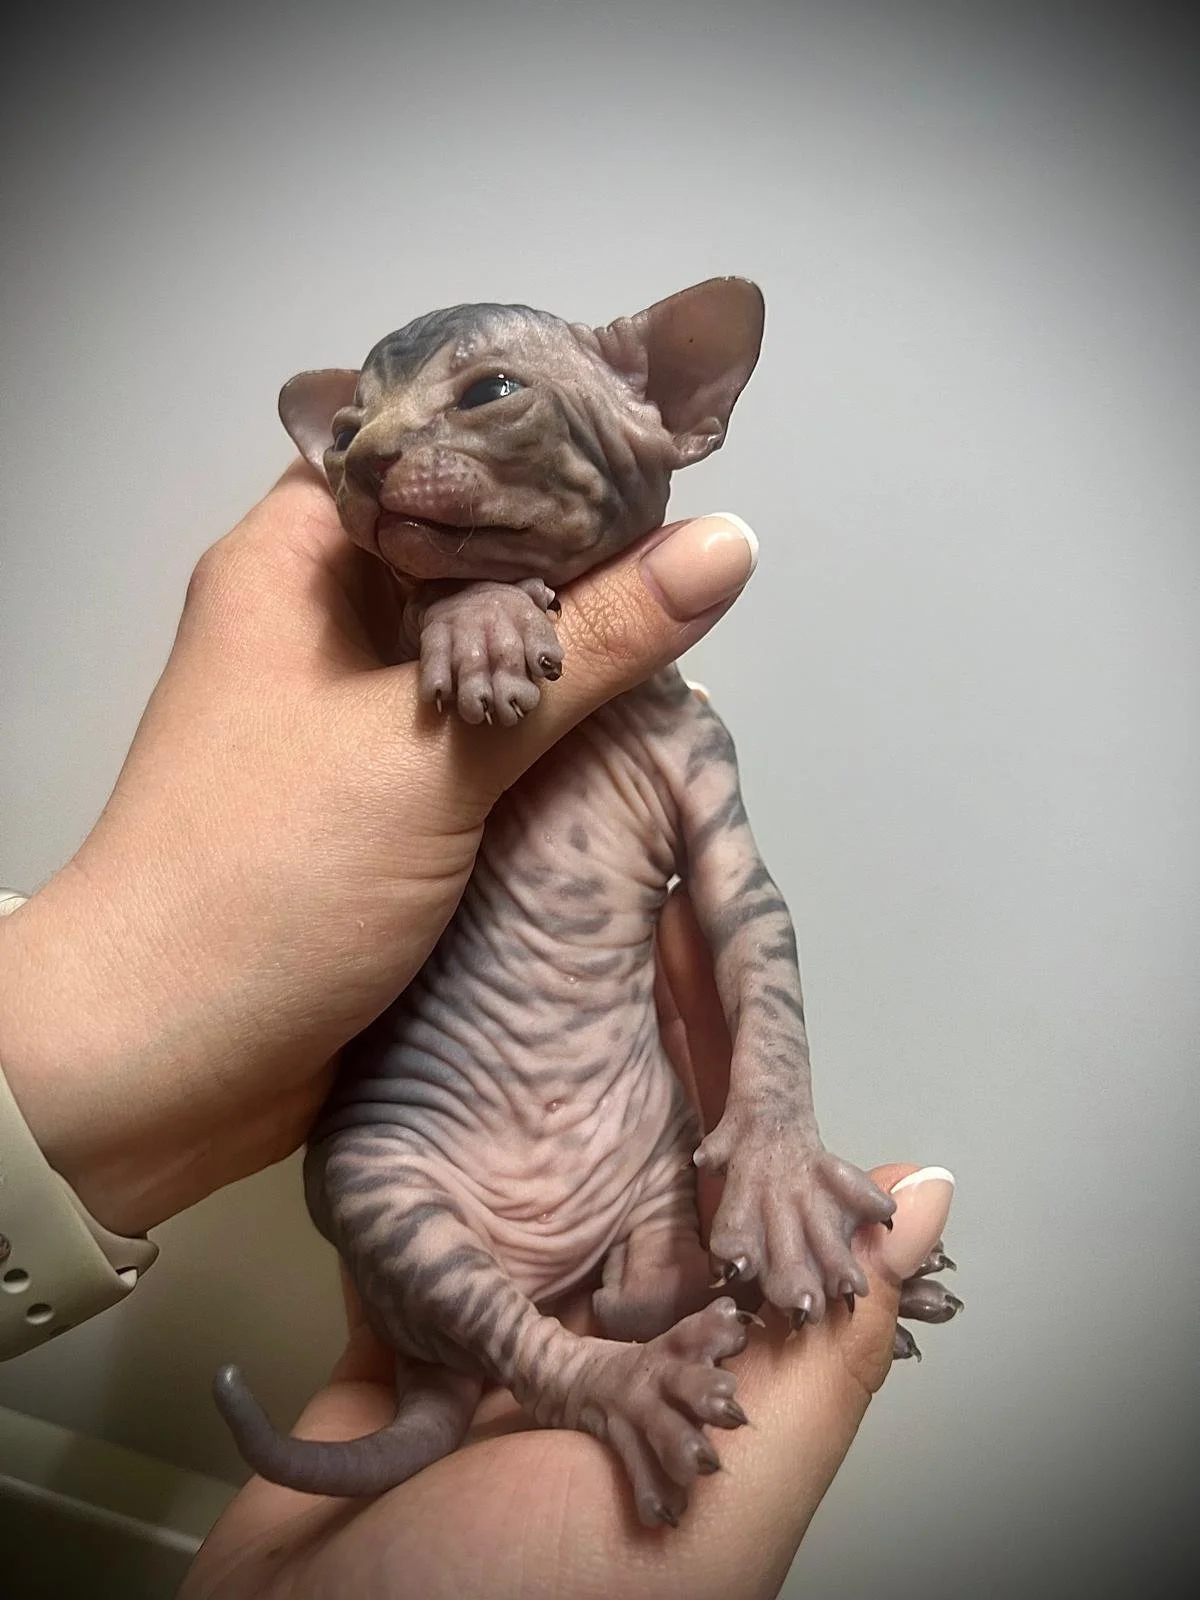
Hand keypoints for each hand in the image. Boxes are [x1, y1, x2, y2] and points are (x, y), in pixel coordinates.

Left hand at [0, 468, 756, 1233]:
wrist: (164, 1065)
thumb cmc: (271, 875)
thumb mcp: (437, 748)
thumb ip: (589, 647)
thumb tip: (729, 544)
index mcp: (293, 562)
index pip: (424, 451)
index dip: (532, 444)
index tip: (648, 445)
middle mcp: (318, 621)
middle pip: (462, 552)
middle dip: (571, 556)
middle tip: (696, 540)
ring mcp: (347, 713)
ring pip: (478, 648)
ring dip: (566, 652)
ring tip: (693, 619)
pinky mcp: (378, 796)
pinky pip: (476, 732)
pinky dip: (544, 730)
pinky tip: (637, 720)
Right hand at [178, 891, 957, 1599]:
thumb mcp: (730, 1507)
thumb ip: (824, 1356)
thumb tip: (930, 1202)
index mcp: (683, 1382)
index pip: (720, 1216)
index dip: (726, 1096)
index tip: (717, 962)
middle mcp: (594, 1362)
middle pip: (611, 1193)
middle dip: (619, 1076)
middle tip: (611, 939)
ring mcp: (484, 1362)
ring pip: (506, 1210)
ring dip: (509, 1114)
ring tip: (522, 985)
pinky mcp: (385, 1367)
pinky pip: (403, 1265)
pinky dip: (405, 1197)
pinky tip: (413, 1094)